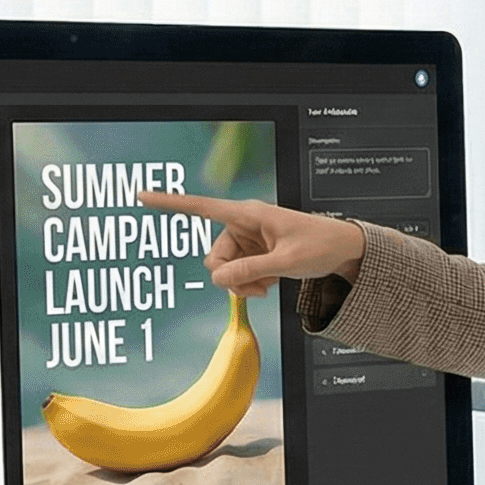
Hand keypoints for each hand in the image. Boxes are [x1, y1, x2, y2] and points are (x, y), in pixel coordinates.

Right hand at [140, 191, 367, 295]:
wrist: (343, 250)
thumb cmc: (320, 245)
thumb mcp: (286, 262)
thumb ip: (251, 270)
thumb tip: (218, 279)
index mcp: (248, 214)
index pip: (203, 207)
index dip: (171, 203)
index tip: (142, 196)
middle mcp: (242, 225)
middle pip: (213, 257)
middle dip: (230, 278)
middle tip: (257, 288)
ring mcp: (247, 240)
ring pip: (224, 270)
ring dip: (242, 284)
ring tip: (268, 285)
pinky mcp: (253, 253)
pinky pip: (237, 274)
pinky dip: (250, 284)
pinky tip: (270, 282)